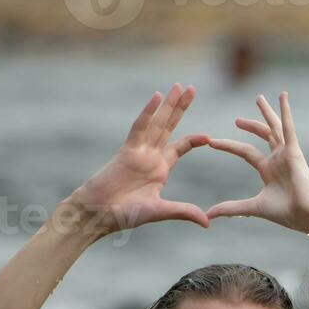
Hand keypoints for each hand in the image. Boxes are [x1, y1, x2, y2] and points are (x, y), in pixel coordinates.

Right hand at [64, 83, 211, 234]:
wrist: (99, 214)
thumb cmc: (125, 214)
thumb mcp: (160, 211)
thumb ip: (183, 211)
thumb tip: (207, 222)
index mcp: (160, 169)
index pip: (179, 147)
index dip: (193, 140)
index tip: (208, 137)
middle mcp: (150, 156)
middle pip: (169, 126)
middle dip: (179, 108)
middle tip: (191, 88)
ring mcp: (139, 151)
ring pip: (157, 123)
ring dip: (167, 104)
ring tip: (178, 86)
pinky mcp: (127, 150)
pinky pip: (139, 127)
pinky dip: (148, 112)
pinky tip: (157, 97)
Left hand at [206, 93, 308, 234]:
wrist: (308, 215)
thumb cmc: (288, 213)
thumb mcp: (253, 208)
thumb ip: (232, 208)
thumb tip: (209, 215)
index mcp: (269, 170)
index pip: (246, 152)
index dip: (230, 146)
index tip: (212, 142)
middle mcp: (278, 159)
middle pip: (262, 136)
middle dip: (250, 125)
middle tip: (236, 119)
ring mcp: (287, 154)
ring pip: (274, 127)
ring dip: (267, 112)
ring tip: (259, 98)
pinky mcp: (294, 151)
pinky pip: (288, 127)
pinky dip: (285, 111)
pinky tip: (282, 96)